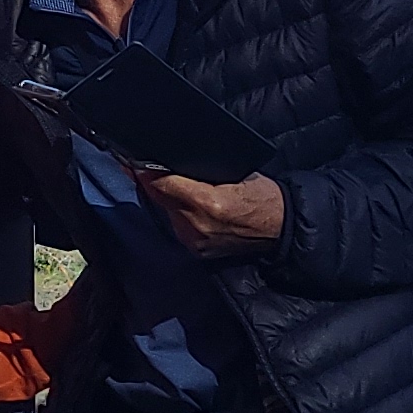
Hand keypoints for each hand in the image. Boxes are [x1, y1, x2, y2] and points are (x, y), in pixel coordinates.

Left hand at [131, 170, 285, 257]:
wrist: (282, 228)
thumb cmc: (263, 196)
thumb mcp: (236, 173)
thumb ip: (201, 172)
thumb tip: (171, 164)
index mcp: (208, 202)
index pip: (164, 184)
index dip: (145, 172)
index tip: (131, 160)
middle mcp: (197, 225)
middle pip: (160, 199)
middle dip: (149, 182)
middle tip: (135, 165)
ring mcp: (196, 241)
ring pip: (167, 212)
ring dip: (162, 198)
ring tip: (157, 181)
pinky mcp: (198, 251)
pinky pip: (177, 226)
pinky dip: (175, 213)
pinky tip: (178, 203)